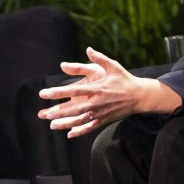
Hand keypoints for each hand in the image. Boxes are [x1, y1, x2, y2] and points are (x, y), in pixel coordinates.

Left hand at [38, 48, 178, 138]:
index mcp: (97, 88)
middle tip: (43, 113)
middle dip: (57, 111)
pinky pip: (90, 128)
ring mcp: (100, 113)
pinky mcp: (104, 120)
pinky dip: (80, 132)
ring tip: (51, 125)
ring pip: (80, 120)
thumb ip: (99, 58)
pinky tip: (69, 134)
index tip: (44, 93)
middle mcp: (97, 102)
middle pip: (74, 108)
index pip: (73, 90)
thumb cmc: (124, 79)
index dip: (58, 92)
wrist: (140, 96)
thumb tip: (88, 49)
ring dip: (65, 123)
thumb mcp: (113, 66)